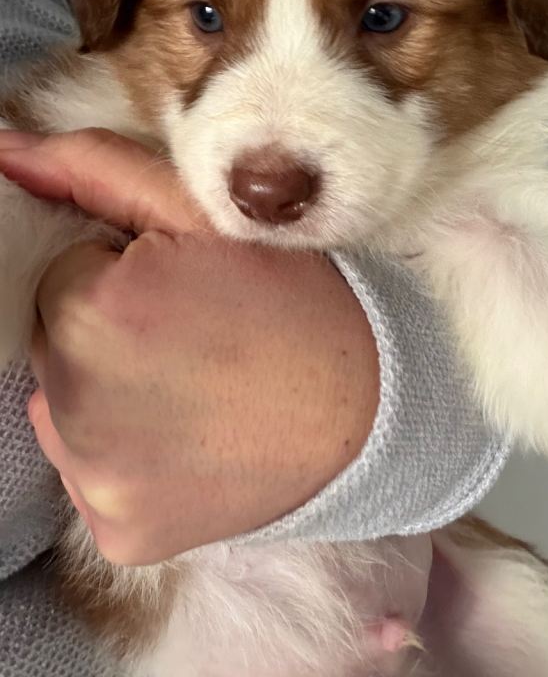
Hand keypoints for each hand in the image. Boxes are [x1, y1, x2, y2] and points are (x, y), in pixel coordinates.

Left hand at [0, 129, 378, 565]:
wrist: (373, 407)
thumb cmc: (296, 301)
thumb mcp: (207, 213)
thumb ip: (96, 168)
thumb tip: (7, 153)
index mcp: (93, 312)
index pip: (64, 275)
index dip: (126, 275)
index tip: (187, 290)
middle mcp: (76, 406)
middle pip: (56, 343)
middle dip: (107, 331)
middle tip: (198, 337)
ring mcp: (95, 481)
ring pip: (65, 410)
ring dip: (109, 395)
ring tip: (198, 390)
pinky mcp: (119, 533)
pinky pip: (93, 477)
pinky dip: (128, 460)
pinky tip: (193, 442)